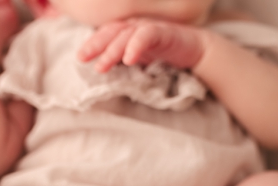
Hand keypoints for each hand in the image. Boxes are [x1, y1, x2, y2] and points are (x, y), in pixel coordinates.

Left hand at [78, 19, 206, 72]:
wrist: (198, 48)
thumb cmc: (168, 51)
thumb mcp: (141, 55)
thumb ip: (125, 57)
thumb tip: (105, 67)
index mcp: (129, 30)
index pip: (106, 34)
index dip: (92, 43)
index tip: (80, 57)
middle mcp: (136, 25)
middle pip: (111, 32)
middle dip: (95, 45)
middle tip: (82, 58)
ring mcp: (149, 27)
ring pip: (125, 35)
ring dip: (112, 50)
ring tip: (102, 66)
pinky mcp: (163, 31)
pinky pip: (146, 36)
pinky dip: (135, 46)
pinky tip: (129, 59)